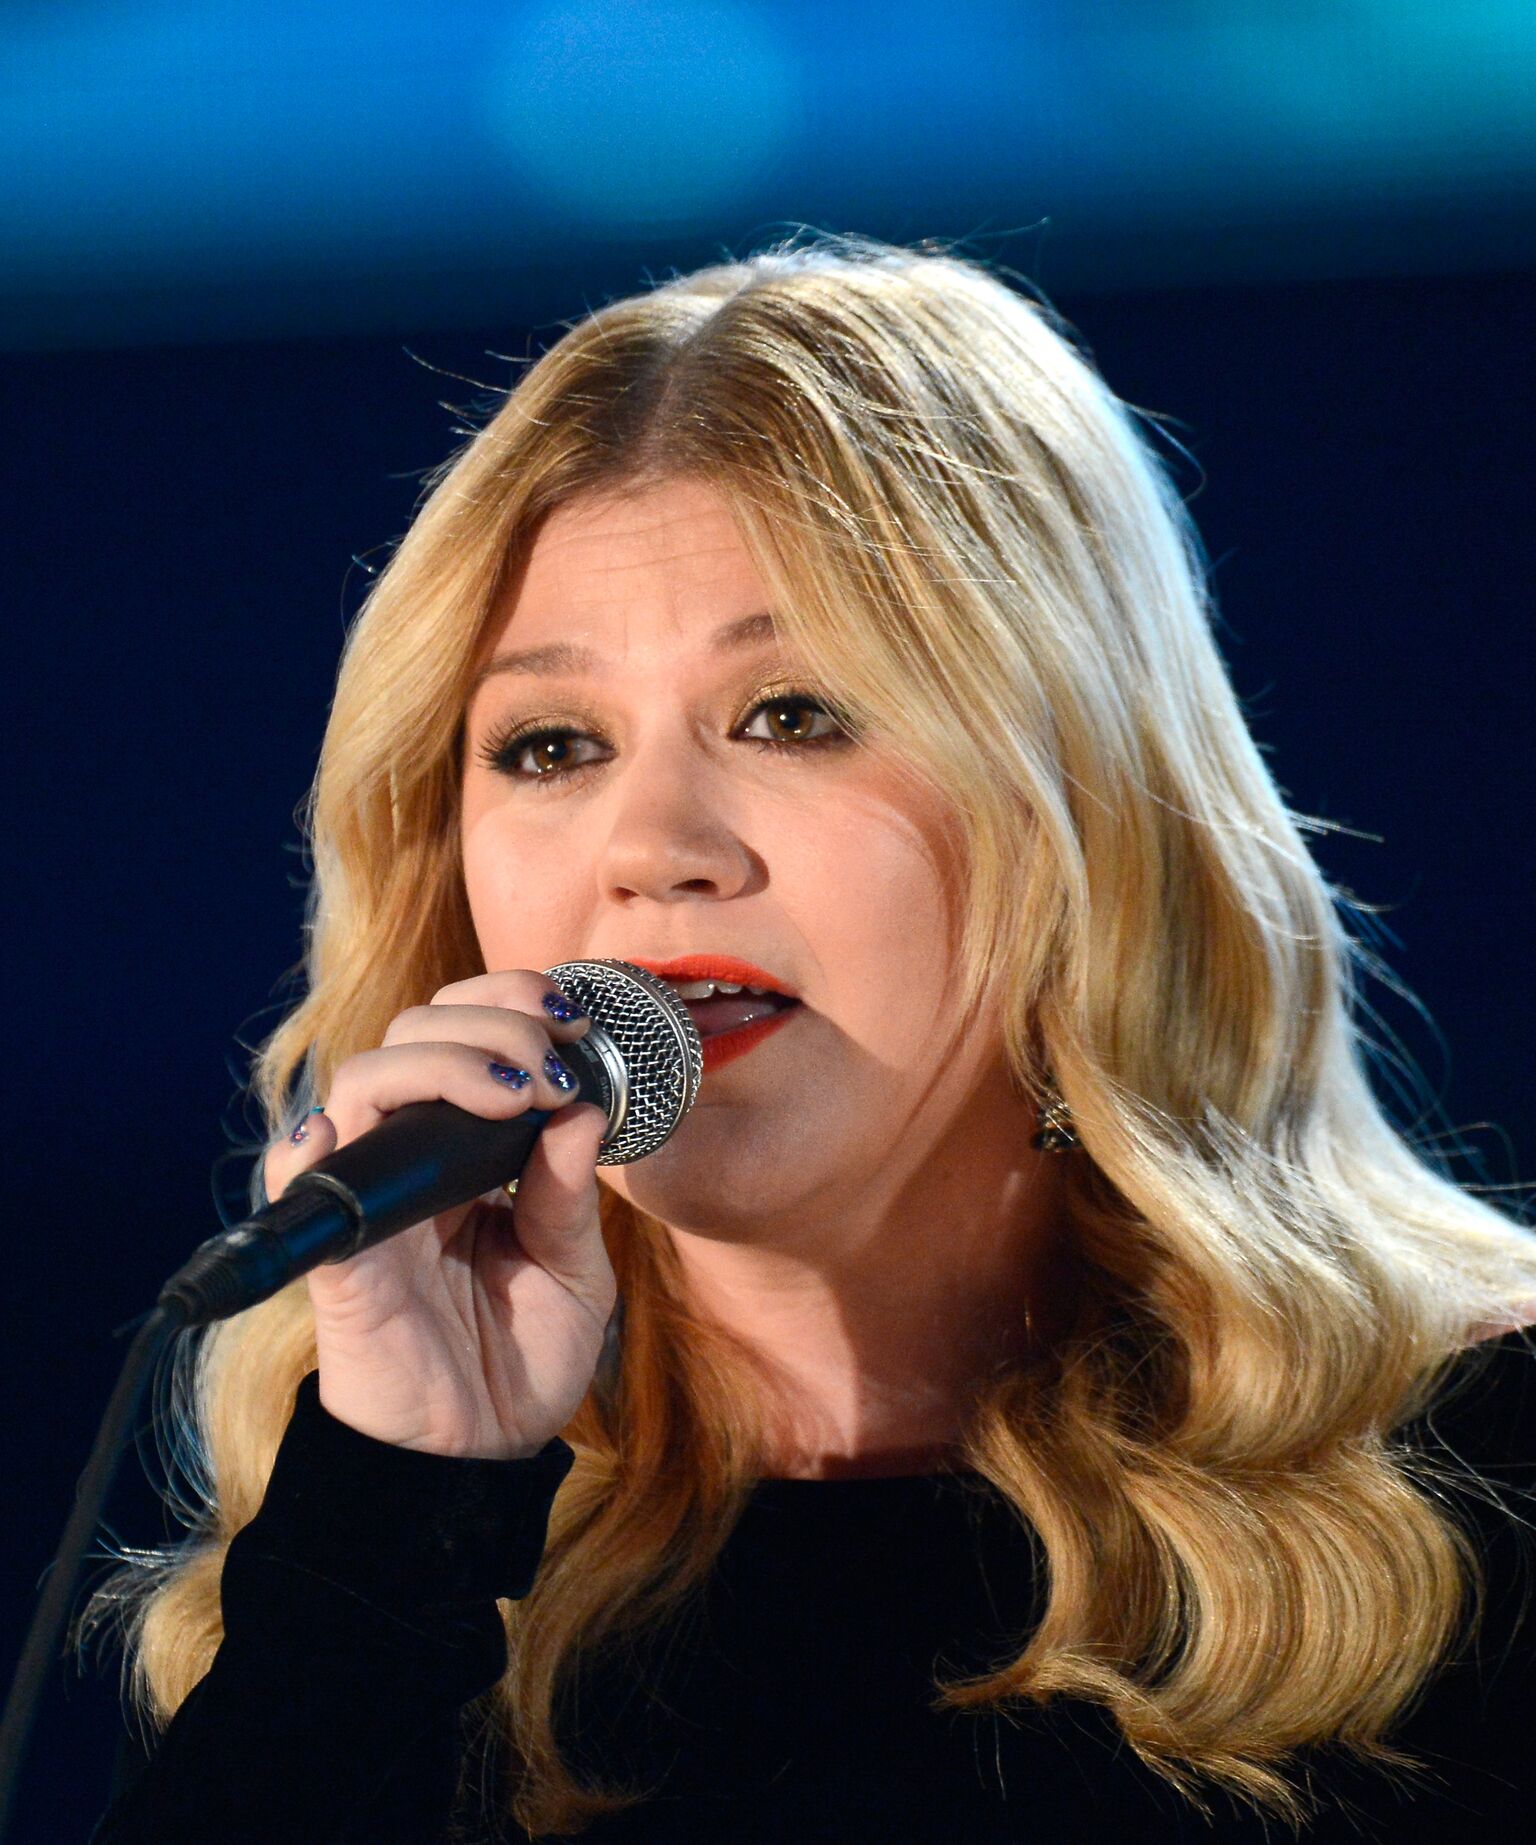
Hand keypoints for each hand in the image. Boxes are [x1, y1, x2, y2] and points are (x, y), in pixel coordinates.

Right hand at [261, 971, 613, 1458]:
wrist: (484, 1456)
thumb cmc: (523, 1357)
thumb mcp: (574, 1270)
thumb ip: (569, 1194)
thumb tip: (580, 1110)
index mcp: (468, 1151)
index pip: (460, 1034)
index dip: (504, 1003)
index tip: (569, 1019)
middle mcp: (412, 1160)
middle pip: (410, 1036)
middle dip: (485, 1024)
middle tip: (547, 1065)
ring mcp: (371, 1202)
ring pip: (358, 1085)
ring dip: (434, 1065)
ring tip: (507, 1093)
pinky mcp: (340, 1259)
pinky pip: (301, 1187)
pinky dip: (309, 1150)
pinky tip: (342, 1132)